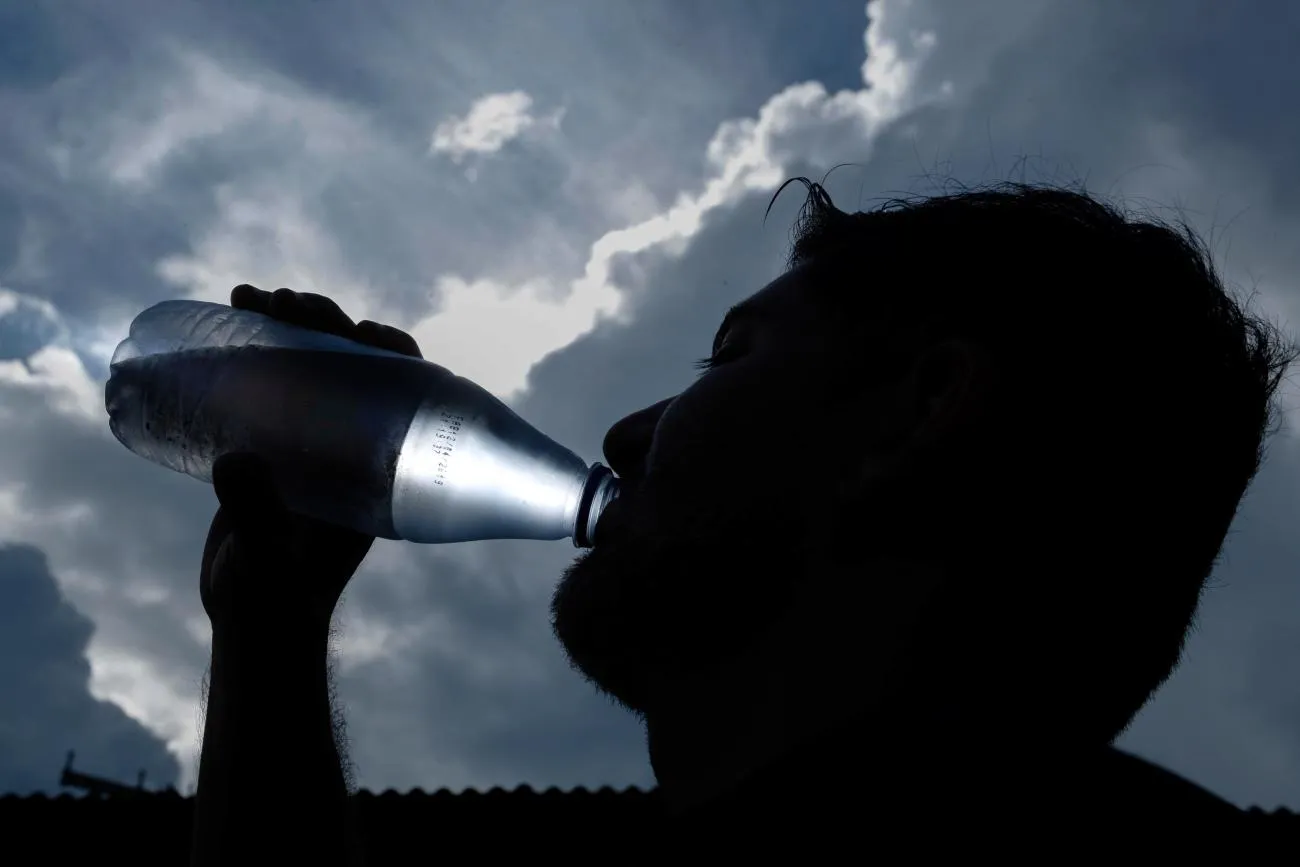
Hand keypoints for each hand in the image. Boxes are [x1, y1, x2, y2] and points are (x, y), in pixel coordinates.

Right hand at [199, 285, 422, 630]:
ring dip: (286, 326)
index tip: (359, 328)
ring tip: (247, 297)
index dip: (388, 352)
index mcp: (379, 465)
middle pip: (353, 366)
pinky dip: (253, 350)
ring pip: (311, 367)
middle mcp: (354, 445)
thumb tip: (235, 461)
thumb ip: (256, 515)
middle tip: (284, 301)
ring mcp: (314, 441)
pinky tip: (226, 321)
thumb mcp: (268, 555)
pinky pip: (272, 384)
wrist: (253, 618)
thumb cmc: (274, 595)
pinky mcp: (274, 444)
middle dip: (326, 324)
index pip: (402, 392)